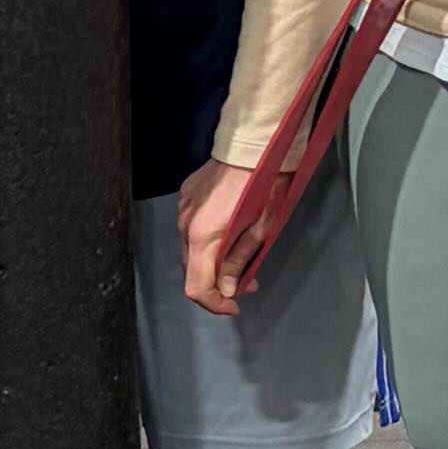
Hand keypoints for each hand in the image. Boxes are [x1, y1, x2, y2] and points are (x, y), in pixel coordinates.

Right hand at [179, 159, 253, 313]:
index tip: (233, 306)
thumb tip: (229, 288)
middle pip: (191, 271)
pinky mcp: (186, 197)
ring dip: (211, 263)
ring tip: (240, 260)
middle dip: (217, 284)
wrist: (253, 143)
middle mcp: (185, 225)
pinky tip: (227, 234)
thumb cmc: (265, 183)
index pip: (196, 287)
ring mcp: (182, 209)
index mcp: (203, 236)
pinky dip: (206, 242)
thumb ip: (240, 261)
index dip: (214, 304)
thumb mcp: (261, 229)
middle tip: (245, 283)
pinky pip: (191, 230)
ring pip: (191, 251)